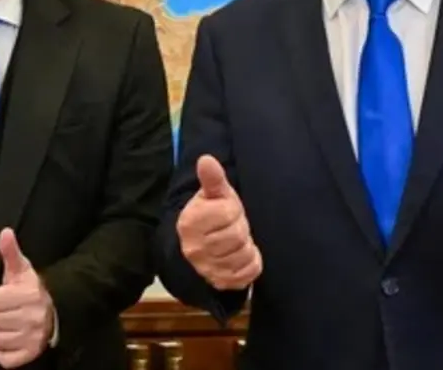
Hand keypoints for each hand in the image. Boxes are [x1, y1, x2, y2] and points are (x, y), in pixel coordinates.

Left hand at [0, 228, 53, 367]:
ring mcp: (33, 338)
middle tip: (10, 311)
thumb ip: (11, 252)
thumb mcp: (21, 270)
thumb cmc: (31, 291)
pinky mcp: (30, 354)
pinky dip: (4, 352)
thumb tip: (5, 232)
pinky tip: (13, 340)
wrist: (54, 313)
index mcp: (30, 295)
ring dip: (1, 333)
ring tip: (13, 325)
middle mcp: (34, 318)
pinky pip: (3, 358)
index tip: (7, 297)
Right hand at [176, 155, 262, 290]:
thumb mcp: (212, 195)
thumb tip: (206, 159)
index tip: (227, 211)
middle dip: (240, 228)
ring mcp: (207, 269)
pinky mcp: (222, 283)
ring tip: (236, 241)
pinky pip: (249, 272)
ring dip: (246, 246)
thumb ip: (212, 179)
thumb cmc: (210, 217)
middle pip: (237, 236)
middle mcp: (195, 249)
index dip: (233, 210)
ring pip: (244, 254)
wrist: (198, 249)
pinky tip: (241, 255)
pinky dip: (251, 262)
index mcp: (191, 222)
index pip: (228, 213)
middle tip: (233, 227)